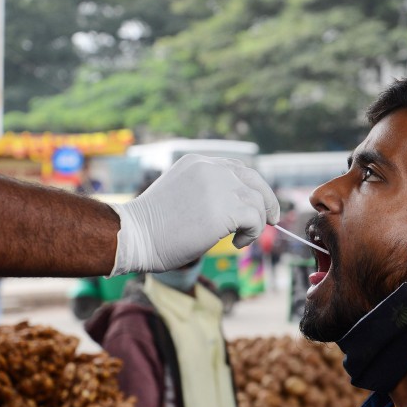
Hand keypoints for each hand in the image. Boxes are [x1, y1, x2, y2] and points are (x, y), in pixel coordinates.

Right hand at [109, 155, 279, 274]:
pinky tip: (236, 244)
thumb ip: (207, 192)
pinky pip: (256, 220)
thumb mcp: (181, 194)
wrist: (134, 236)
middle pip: (254, 180)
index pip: (238, 168)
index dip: (253, 187)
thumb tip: (236, 208)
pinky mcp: (226, 209)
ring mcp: (219, 186)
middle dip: (267, 201)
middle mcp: (211, 168)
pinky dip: (252, 234)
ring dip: (256, 223)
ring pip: (258, 202)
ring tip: (241, 238)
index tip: (260, 204)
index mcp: (198, 162)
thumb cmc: (152, 225)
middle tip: (272, 220)